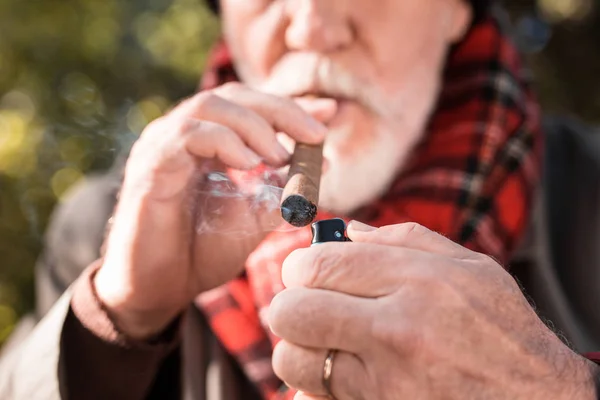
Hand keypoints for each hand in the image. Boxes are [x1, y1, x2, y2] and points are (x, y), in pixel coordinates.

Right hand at [94, 82, 336, 338]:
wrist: (159, 291)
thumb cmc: (201, 252)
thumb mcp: (254, 217)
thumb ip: (283, 189)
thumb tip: (322, 165)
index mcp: (205, 142)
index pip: (250, 106)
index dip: (291, 106)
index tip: (328, 113)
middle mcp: (181, 135)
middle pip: (234, 96)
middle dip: (281, 110)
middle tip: (316, 134)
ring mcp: (162, 146)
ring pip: (210, 105)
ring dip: (255, 125)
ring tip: (281, 155)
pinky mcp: (150, 166)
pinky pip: (188, 134)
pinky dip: (226, 141)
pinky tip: (250, 164)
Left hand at [269, 222, 597, 399]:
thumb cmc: (502, 330)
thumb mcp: (471, 269)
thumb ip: (404, 240)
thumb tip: (346, 231)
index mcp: (417, 283)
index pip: (319, 265)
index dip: (300, 266)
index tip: (305, 272)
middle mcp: (397, 331)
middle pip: (291, 311)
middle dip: (288, 305)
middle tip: (307, 304)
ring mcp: (385, 381)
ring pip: (294, 360)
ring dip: (299, 348)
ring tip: (325, 341)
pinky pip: (315, 397)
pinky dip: (317, 384)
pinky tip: (343, 373)